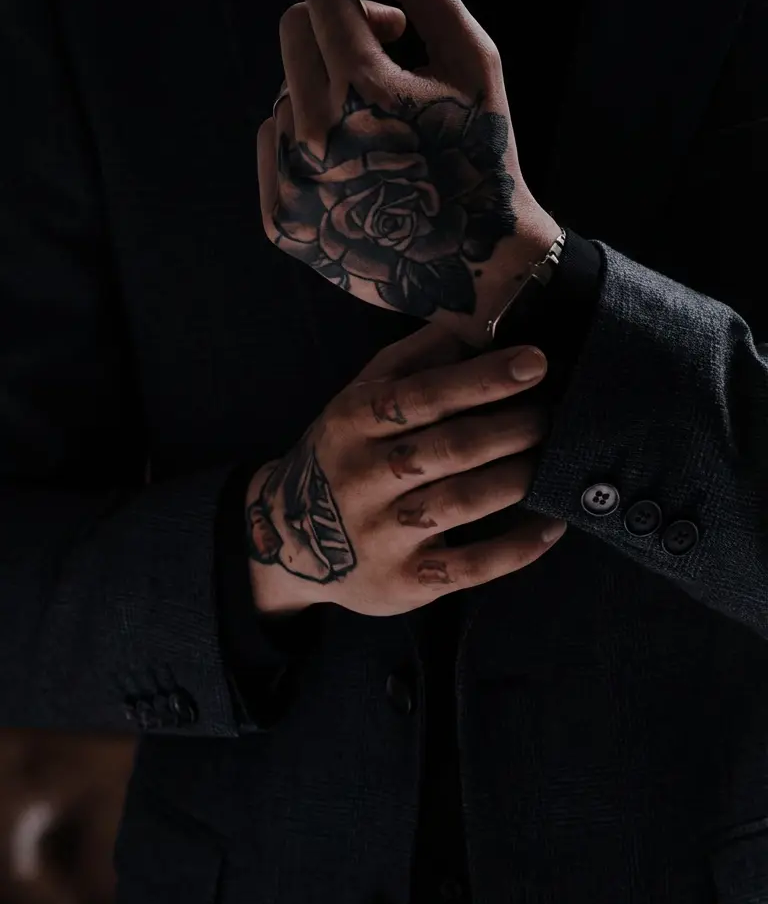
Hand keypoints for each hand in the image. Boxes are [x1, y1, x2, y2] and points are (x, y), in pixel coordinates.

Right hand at [245, 325, 565, 620]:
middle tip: (552, 415)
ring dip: (519, 478)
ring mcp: (381, 535)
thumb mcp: (360, 398)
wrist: (290, 540)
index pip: (424, 395)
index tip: (536, 363)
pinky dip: (519, 546)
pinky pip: (471, 566)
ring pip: (463, 502)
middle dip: (513, 427)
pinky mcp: (404, 582)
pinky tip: (552, 524)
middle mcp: (362, 477)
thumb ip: (412, 360)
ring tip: (553, 457)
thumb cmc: (345, 454)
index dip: (484, 378)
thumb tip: (477, 321)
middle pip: (451, 447)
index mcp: (354, 422)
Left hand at [256, 0, 560, 347]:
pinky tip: (356, 156)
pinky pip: (272, 142)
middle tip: (391, 44)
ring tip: (382, 116)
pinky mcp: (279, 221)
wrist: (477, 262)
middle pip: (294, 31)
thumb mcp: (474, 59)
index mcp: (363, 91)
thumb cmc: (483, 149)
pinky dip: (308, 134)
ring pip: (286, 89)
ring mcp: (291, 184)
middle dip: (340, 23)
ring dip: (328, 84)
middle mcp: (314, 137)